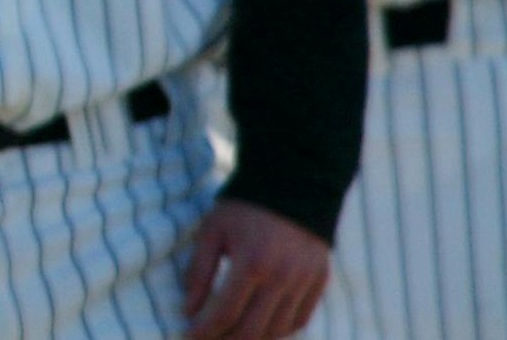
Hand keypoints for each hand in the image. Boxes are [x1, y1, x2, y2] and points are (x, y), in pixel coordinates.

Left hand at [182, 198, 330, 338]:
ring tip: (230, 336)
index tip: (187, 335)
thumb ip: (198, 271)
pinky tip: (261, 328)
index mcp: (251, 263)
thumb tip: (188, 310)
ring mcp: (304, 282)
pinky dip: (279, 330)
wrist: (292, 183)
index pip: (224, 313)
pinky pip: (299, 319)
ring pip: (277, 331)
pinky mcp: (319, 281)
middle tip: (208, 338)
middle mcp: (282, 278)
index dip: (203, 330)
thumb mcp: (212, 231)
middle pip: (252, 330)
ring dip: (252, 339)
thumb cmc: (244, 206)